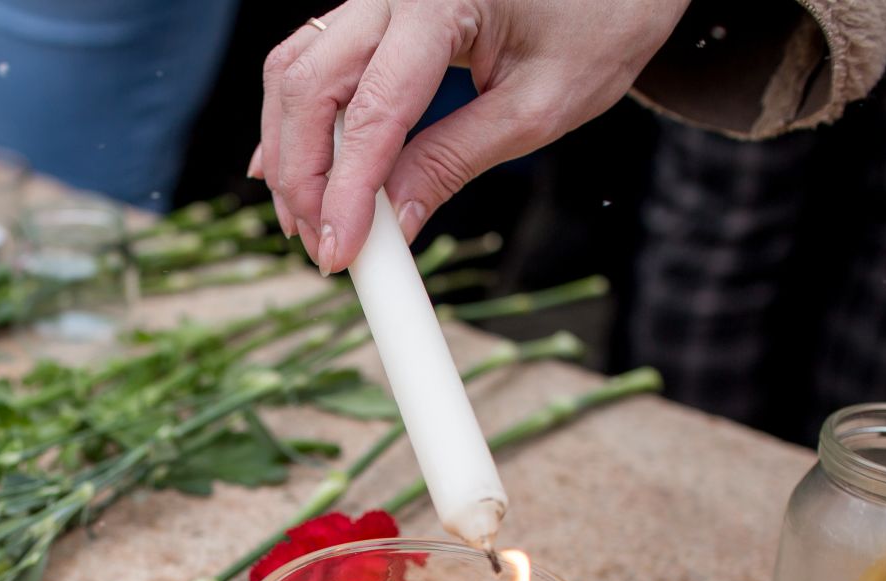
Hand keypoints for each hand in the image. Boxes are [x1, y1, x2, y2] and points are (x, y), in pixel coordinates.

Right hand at [257, 0, 691, 272]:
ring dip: (290, 151)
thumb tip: (392, 223)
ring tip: (307, 220)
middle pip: (309, 85)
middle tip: (320, 245)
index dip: (346, 191)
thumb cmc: (596, 27)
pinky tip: (292, 171)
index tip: (339, 251)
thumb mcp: (537, 110)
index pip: (373, 110)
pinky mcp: (371, 14)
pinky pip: (309, 61)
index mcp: (443, 0)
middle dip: (303, 176)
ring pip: (295, 71)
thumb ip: (455, 160)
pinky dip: (296, 121)